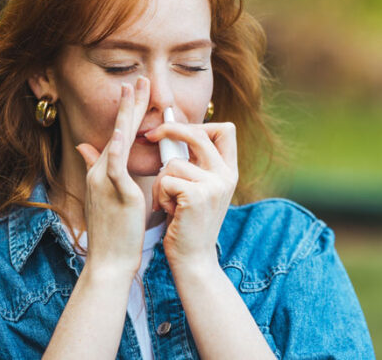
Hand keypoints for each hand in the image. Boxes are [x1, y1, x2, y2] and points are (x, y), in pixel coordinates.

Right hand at [74, 77, 149, 274]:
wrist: (109, 261)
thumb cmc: (112, 232)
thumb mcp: (104, 196)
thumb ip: (97, 170)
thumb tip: (86, 148)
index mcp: (102, 172)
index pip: (117, 134)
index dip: (128, 112)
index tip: (137, 90)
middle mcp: (100, 172)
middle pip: (117, 130)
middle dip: (129, 103)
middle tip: (139, 78)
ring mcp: (105, 181)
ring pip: (116, 140)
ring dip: (126, 114)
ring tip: (133, 89)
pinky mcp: (115, 193)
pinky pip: (115, 166)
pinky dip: (118, 147)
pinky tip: (125, 130)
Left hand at [144, 121, 237, 270]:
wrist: (193, 258)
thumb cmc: (188, 222)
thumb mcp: (200, 188)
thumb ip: (196, 163)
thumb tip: (173, 129)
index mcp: (229, 171)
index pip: (226, 130)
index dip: (201, 124)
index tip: (178, 128)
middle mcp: (226, 176)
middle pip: (198, 133)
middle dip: (170, 129)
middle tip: (151, 135)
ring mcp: (214, 185)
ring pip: (173, 162)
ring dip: (161, 182)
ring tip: (168, 202)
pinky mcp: (196, 196)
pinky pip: (165, 179)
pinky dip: (160, 195)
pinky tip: (168, 211)